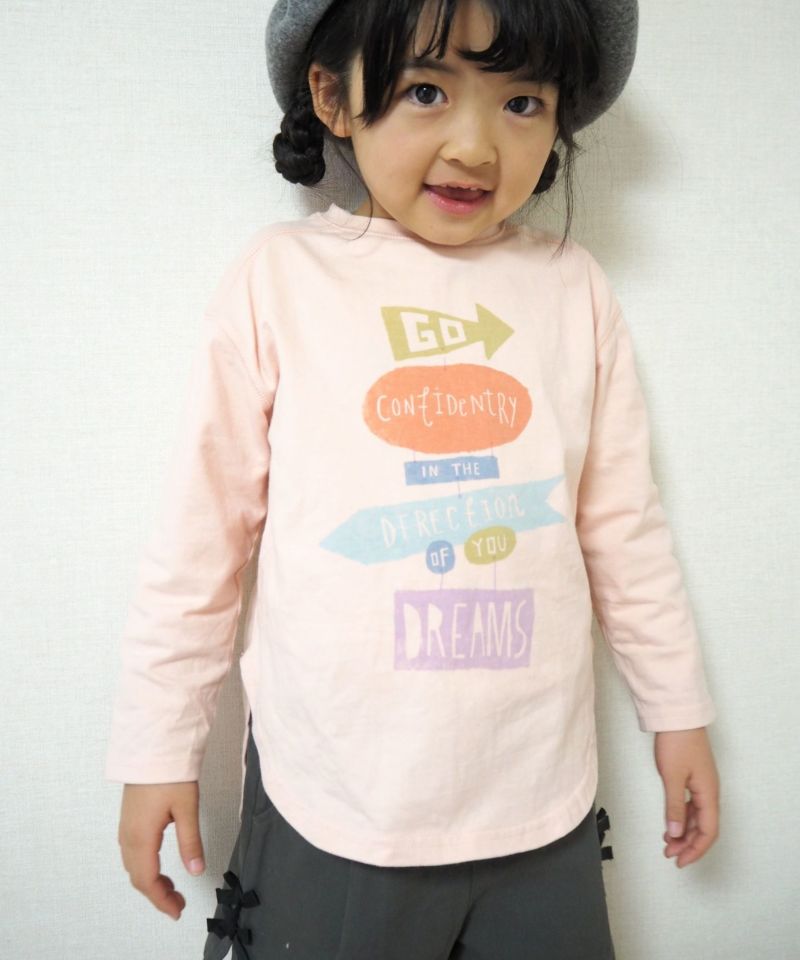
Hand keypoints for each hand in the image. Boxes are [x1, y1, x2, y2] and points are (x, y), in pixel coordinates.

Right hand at [117, 782, 205, 919]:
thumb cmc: (169, 774)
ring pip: (134, 866)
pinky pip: (132, 853)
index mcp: (140, 837)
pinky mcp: (128, 819)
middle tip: (178, 903)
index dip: (161, 900)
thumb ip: (191, 842)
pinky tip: (159, 865)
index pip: (147, 881)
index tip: (177, 911)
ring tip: (172, 888)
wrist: (152, 747)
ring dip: (150, 881)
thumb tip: (196, 871)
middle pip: (138, 877)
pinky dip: (145, 867)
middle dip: (157, 894)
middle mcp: (128, 836)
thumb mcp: (186, 808)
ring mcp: (125, 827)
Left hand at [653, 727, 719, 867]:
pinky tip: (670, 824)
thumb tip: (674, 834)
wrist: (678, 717)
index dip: (696, 850)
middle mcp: (709, 792)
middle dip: (688, 844)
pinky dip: (681, 817)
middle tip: (669, 855)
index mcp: (708, 794)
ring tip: (667, 843)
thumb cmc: (677, 743)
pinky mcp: (693, 778)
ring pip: (696, 817)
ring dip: (683, 832)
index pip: (708, 831)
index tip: (680, 861)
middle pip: (704, 827)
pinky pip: (690, 806)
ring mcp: (702, 785)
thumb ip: (673, 807)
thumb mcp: (672, 777)